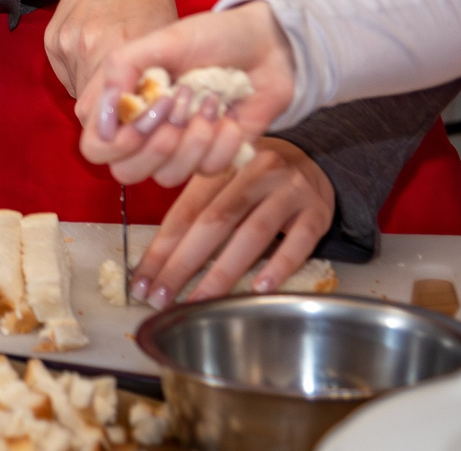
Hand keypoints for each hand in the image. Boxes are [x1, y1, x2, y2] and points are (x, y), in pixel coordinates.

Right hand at [42, 0, 177, 118]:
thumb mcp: (164, 35)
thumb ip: (155, 78)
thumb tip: (145, 118)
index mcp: (125, 47)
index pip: (112, 115)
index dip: (121, 128)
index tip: (135, 125)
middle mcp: (91, 47)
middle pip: (90, 109)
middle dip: (107, 115)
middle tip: (127, 106)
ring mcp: (68, 43)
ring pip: (79, 93)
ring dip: (96, 92)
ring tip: (114, 70)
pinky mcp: (52, 41)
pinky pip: (68, 75)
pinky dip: (82, 74)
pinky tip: (96, 52)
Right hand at [79, 2, 295, 188]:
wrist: (266, 46)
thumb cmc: (211, 37)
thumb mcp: (162, 40)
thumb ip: (120, 68)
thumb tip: (102, 119)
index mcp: (122, 103)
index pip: (95, 147)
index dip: (115, 142)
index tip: (144, 111)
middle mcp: (144, 132)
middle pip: (126, 172)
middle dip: (157, 143)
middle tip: (180, 101)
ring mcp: (177, 149)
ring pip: (166, 178)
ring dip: (192, 141)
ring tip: (209, 103)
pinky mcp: (211, 158)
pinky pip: (205, 172)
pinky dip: (221, 144)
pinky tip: (229, 116)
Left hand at [127, 136, 333, 307]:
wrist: (314, 159)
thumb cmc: (256, 177)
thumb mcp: (225, 178)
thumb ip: (196, 206)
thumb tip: (158, 258)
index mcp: (223, 162)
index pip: (187, 209)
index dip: (162, 247)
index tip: (142, 280)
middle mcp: (256, 171)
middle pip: (214, 220)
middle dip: (183, 263)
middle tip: (160, 296)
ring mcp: (289, 190)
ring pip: (253, 233)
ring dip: (223, 272)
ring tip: (199, 301)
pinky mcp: (317, 211)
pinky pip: (298, 241)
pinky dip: (278, 266)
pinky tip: (259, 288)